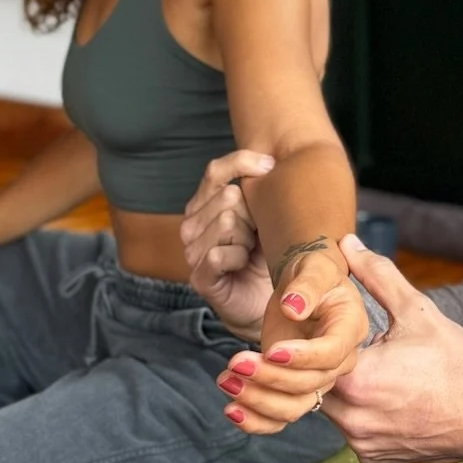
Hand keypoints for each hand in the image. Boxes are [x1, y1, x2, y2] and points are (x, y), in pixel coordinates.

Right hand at [180, 150, 275, 338]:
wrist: (265, 300)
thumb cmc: (266, 253)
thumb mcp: (265, 215)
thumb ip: (260, 189)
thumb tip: (270, 162)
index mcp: (204, 204)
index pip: (215, 170)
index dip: (243, 163)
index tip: (271, 167)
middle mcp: (191, 224)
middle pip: (229, 198)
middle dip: (253, 215)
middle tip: (257, 235)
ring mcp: (191, 250)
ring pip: (226, 223)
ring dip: (248, 239)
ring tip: (249, 252)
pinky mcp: (199, 276)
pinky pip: (219, 254)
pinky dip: (238, 259)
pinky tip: (242, 266)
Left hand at [216, 237, 372, 433]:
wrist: (304, 288)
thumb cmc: (313, 273)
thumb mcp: (314, 268)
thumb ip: (306, 286)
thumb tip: (292, 308)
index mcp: (349, 329)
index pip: (331, 353)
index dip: (303, 357)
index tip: (271, 351)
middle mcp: (337, 361)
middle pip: (309, 384)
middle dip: (270, 377)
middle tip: (235, 362)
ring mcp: (316, 379)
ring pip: (294, 407)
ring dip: (258, 401)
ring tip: (225, 381)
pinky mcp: (294, 389)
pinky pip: (281, 417)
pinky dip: (257, 421)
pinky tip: (231, 411)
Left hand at [319, 236, 462, 462]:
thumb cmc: (458, 363)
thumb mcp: (418, 312)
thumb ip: (377, 276)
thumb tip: (347, 244)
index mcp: (356, 380)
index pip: (306, 359)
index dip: (308, 341)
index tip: (312, 330)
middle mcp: (352, 419)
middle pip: (314, 386)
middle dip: (320, 365)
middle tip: (340, 347)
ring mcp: (363, 444)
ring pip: (330, 410)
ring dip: (339, 389)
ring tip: (367, 368)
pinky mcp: (375, 459)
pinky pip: (351, 431)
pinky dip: (359, 413)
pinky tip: (383, 396)